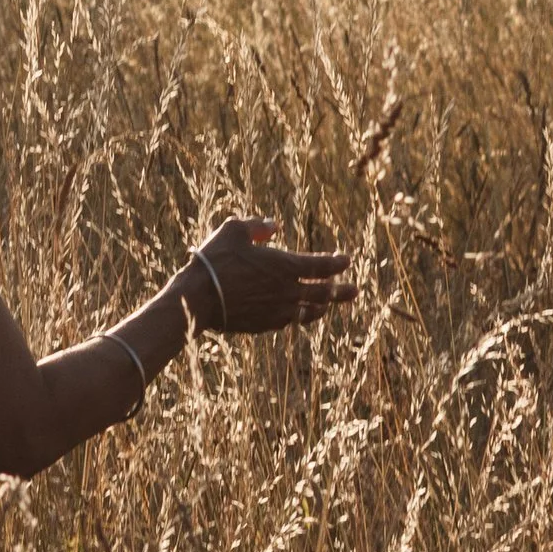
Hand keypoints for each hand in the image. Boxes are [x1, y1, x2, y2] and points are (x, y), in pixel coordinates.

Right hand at [174, 219, 353, 337]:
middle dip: (341, 291)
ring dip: (321, 307)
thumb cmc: (216, 260)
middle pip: (324, 294)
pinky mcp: (263, 325)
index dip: (337, 263)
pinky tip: (294, 314)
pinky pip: (287, 321)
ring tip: (327, 306)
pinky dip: (295, 316)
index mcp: (285, 266)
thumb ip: (258, 227)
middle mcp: (287, 291)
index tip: (347, 261)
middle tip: (354, 291)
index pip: (321, 266)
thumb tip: (274, 226)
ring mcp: (277, 311)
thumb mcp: (234, 230)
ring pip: (308, 312)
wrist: (198, 298)